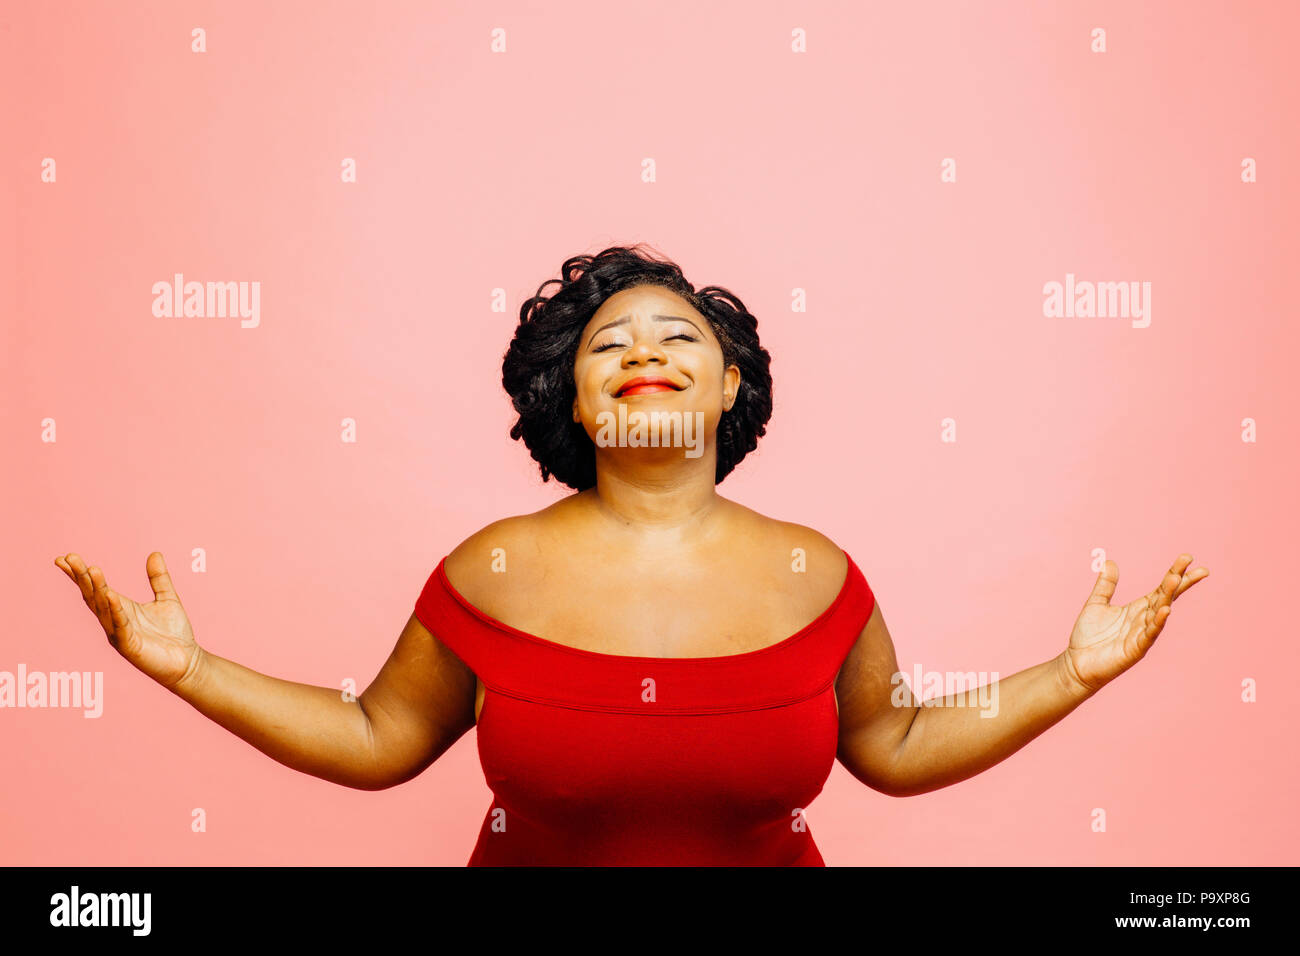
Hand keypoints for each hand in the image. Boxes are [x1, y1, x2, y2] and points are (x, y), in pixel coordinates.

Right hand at [55, 551, 203, 690]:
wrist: (187, 662)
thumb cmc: (174, 633)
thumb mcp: (167, 598)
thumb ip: (159, 578)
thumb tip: (154, 553)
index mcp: (120, 609)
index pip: (95, 589)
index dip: (79, 575)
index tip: (64, 558)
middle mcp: (114, 621)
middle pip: (93, 596)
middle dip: (81, 577)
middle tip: (70, 557)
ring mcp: (119, 634)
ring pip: (103, 609)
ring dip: (97, 589)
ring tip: (91, 569)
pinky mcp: (130, 646)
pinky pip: (120, 625)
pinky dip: (115, 610)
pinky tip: (110, 595)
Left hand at [1060, 554, 1208, 694]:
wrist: (1076, 663)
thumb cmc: (1089, 636)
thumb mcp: (1096, 603)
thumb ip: (1106, 585)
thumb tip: (1109, 562)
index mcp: (1138, 608)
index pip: (1161, 588)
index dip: (1175, 574)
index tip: (1188, 558)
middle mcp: (1144, 620)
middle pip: (1166, 597)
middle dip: (1180, 582)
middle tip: (1196, 566)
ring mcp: (1142, 634)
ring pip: (1159, 612)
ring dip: (1168, 596)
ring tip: (1176, 579)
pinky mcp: (1135, 649)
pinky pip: (1149, 634)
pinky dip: (1158, 622)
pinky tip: (1166, 610)